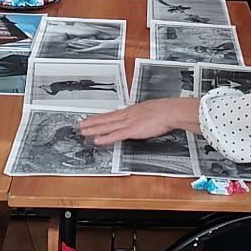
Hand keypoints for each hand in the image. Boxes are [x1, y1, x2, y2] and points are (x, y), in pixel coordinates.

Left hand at [78, 97, 199, 145]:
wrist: (169, 111)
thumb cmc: (163, 111)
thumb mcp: (148, 110)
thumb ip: (140, 115)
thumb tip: (138, 118)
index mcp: (130, 111)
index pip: (111, 114)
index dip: (99, 117)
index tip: (91, 118)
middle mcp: (126, 116)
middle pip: (106, 120)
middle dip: (92, 123)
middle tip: (81, 125)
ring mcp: (128, 123)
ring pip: (107, 127)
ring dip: (94, 129)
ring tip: (84, 131)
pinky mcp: (132, 130)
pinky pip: (116, 135)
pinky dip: (106, 138)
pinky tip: (97, 140)